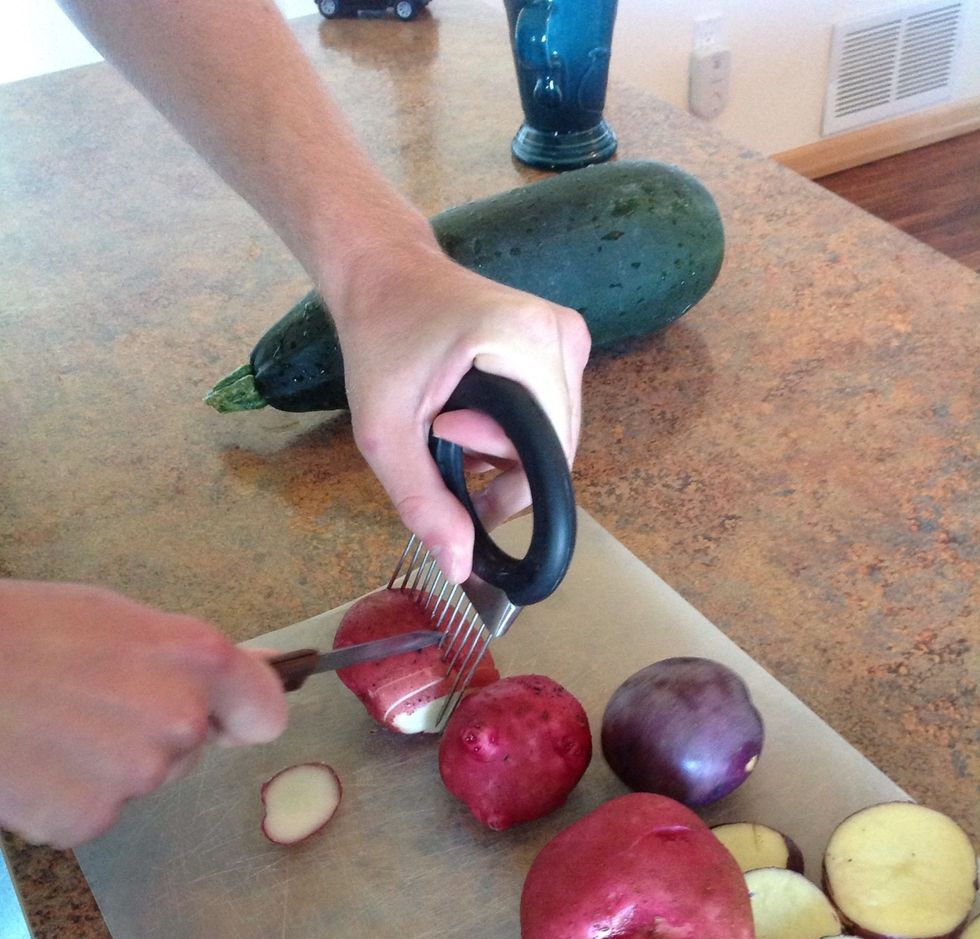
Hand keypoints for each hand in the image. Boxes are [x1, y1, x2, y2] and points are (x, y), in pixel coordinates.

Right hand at [0, 581, 287, 847]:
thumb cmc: (17, 630)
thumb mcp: (115, 618)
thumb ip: (188, 656)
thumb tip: (256, 672)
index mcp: (194, 659)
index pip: (265, 713)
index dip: (240, 715)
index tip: (222, 717)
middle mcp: (178, 720)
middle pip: (191, 748)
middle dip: (151, 731)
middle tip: (88, 702)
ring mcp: (135, 777)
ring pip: (140, 779)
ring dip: (104, 764)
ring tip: (48, 724)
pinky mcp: (88, 820)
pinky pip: (94, 812)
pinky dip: (65, 796)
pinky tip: (32, 760)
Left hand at [332, 239, 590, 582]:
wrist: (383, 273)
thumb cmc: (380, 340)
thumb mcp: (385, 431)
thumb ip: (422, 501)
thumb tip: (461, 568)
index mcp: (531, 344)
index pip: (549, 457)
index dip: (503, 480)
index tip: (444, 443)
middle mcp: (565, 337)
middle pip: (555, 451)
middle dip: (499, 465)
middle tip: (442, 433)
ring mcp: (570, 339)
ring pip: (552, 439)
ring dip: (501, 451)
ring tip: (449, 419)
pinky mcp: (563, 344)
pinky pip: (549, 418)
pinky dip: (510, 431)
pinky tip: (470, 411)